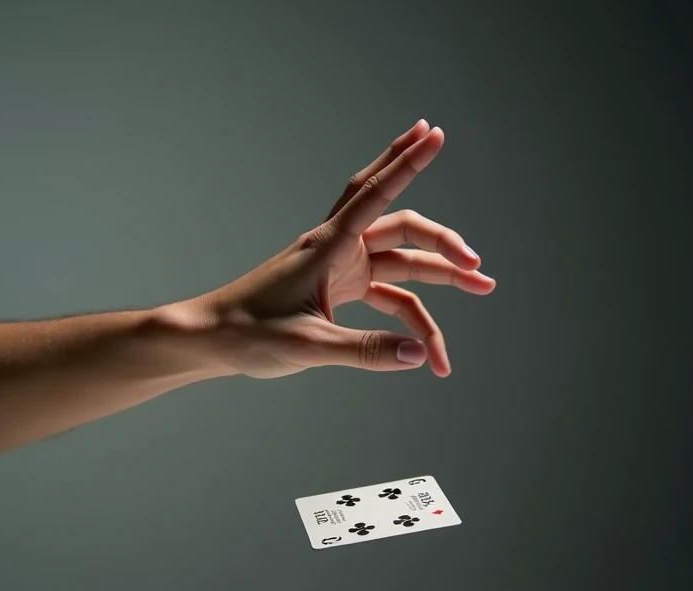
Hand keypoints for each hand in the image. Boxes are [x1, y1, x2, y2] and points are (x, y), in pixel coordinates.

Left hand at [192, 119, 495, 378]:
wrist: (211, 339)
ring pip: (402, 261)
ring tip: (481, 288)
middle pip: (402, 228)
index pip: (377, 194)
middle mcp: (338, 248)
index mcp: (328, 246)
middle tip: (479, 267)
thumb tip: (419, 355)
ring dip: (439, 276)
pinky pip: (388, 293)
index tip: (434, 133)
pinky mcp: (340, 289)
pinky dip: (410, 316)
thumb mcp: (309, 347)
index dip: (408, 162)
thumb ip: (367, 350)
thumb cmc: (248, 334)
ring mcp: (341, 268)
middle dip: (444, 243)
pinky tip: (426, 342)